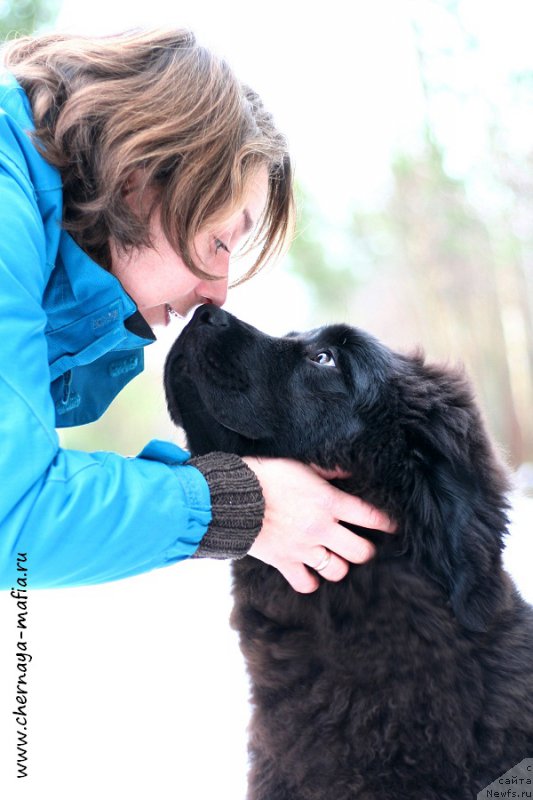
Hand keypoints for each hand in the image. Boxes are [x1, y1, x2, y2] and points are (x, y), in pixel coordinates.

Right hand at [243, 457, 395, 592]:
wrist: (231, 496)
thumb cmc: (264, 474)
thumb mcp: (300, 464)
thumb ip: (328, 471)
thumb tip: (350, 472)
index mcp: (329, 502)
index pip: (371, 517)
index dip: (388, 523)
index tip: (395, 527)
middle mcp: (321, 528)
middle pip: (361, 552)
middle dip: (366, 549)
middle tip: (360, 544)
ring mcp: (303, 548)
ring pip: (338, 571)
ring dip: (339, 565)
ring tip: (334, 556)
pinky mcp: (284, 561)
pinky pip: (306, 583)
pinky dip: (310, 580)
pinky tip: (310, 571)